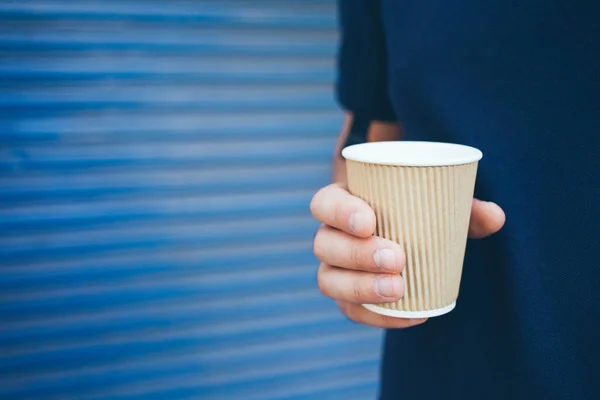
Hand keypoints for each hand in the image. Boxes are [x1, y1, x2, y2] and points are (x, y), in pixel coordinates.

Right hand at [310, 183, 504, 327]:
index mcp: (342, 203)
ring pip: (329, 281)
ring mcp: (335, 269)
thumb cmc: (415, 213)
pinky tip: (411, 314)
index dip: (340, 212)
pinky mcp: (348, 297)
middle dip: (357, 254)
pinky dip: (379, 317)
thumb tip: (495, 217)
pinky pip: (352, 311)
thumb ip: (465, 208)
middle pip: (324, 245)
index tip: (370, 221)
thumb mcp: (436, 203)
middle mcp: (331, 236)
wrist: (403, 236)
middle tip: (397, 258)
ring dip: (361, 287)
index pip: (324, 204)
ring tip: (398, 289)